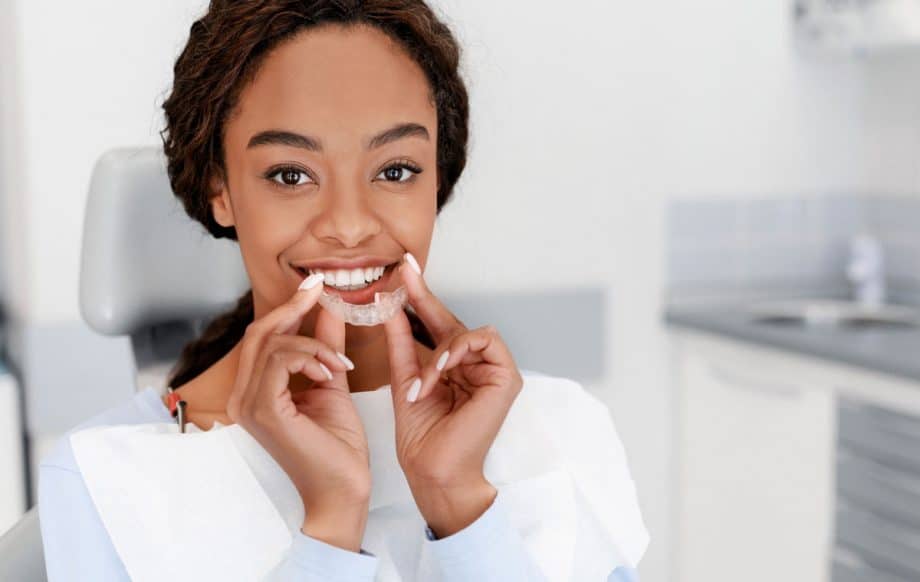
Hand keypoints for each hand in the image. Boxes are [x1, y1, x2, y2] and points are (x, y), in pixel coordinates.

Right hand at [226, 274, 371, 519]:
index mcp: (255, 392)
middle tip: (322, 289)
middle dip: (293, 307)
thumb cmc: (337, 450)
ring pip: (272, 343)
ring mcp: (250, 405)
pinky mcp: (264, 412)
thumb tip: (329, 310)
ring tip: (339, 364)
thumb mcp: (332, 383)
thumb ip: (325, 347)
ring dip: (313, 343)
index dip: (288, 307)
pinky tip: (331, 372)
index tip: (316, 285)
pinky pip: (281, 360)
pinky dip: (310, 356)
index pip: (262, 338)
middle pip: (259, 333)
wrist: (343, 491)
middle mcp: (244, 397)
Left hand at [382, 253, 523, 536]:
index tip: (402, 268)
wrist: (433, 471)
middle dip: (425, 298)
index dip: (420, 296)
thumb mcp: (405, 378)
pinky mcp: (507, 377)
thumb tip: (391, 306)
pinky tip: (441, 369)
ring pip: (467, 331)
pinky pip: (483, 341)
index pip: (436, 324)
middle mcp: (476, 366)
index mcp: (453, 367)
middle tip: (404, 272)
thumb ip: (402, 342)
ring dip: (440, 350)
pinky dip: (458, 352)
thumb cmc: (422, 436)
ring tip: (424, 381)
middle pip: (452, 321)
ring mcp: (494, 371)